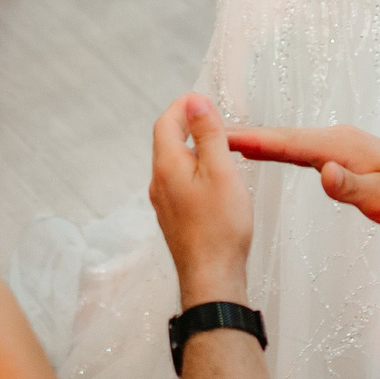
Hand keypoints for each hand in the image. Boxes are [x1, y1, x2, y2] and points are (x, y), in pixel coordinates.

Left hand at [149, 95, 253, 302]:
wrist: (212, 278)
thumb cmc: (220, 227)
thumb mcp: (221, 171)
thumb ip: (208, 134)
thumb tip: (195, 102)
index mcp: (167, 166)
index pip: (166, 122)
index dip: (183, 106)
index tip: (203, 100)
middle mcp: (158, 183)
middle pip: (166, 141)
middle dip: (187, 124)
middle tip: (213, 118)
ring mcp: (164, 202)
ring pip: (173, 163)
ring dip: (192, 147)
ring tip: (219, 146)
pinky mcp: (174, 217)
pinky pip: (178, 182)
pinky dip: (193, 169)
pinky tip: (213, 179)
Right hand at [226, 123, 379, 228]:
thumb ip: (352, 188)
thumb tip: (322, 173)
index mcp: (340, 147)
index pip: (289, 143)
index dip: (256, 141)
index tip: (223, 137)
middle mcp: (335, 139)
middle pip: (283, 137)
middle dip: (248, 136)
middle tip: (209, 134)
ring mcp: (338, 145)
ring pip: (291, 141)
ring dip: (261, 141)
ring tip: (226, 140)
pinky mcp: (342, 154)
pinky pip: (301, 149)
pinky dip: (279, 148)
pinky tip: (267, 151)